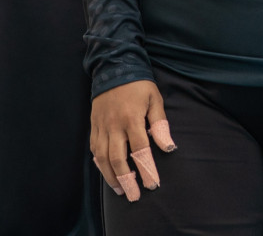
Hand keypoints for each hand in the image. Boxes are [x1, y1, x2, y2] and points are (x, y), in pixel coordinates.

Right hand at [90, 79, 176, 202]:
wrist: (113, 67)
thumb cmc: (138, 84)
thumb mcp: (154, 99)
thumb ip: (160, 124)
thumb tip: (168, 147)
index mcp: (132, 118)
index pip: (140, 150)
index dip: (147, 169)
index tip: (153, 184)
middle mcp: (114, 124)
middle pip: (118, 158)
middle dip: (127, 180)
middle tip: (135, 196)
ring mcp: (101, 125)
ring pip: (102, 157)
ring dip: (111, 176)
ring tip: (120, 190)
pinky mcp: (93, 125)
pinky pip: (94, 148)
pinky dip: (99, 163)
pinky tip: (107, 172)